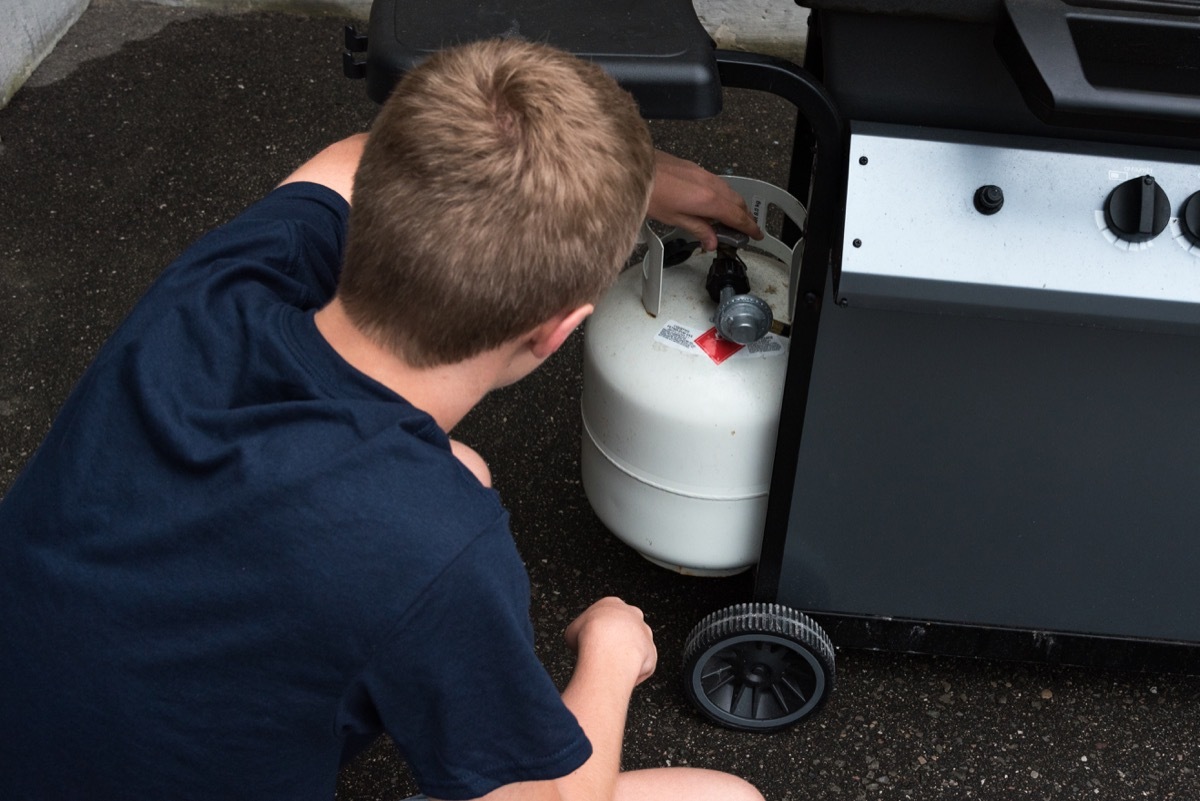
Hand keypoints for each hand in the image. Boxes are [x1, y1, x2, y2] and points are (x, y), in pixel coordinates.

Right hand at [564, 597, 656, 686]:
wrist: (606, 647)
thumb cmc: (588, 636)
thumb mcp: (572, 631)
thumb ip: (580, 634)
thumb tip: (580, 645)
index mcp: (612, 604)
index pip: (606, 615)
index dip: (597, 630)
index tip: (592, 642)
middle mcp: (633, 615)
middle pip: (625, 629)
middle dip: (616, 641)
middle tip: (603, 655)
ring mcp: (645, 634)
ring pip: (636, 648)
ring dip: (625, 658)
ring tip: (610, 668)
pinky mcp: (652, 654)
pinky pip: (641, 667)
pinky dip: (630, 674)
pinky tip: (618, 676)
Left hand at [646, 150, 764, 250]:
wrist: (633, 167)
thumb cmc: (650, 193)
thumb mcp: (675, 219)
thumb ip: (698, 230)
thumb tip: (711, 242)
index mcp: (709, 200)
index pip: (738, 217)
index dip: (750, 227)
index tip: (757, 235)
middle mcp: (711, 184)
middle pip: (737, 202)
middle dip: (745, 217)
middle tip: (746, 231)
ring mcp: (703, 174)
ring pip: (728, 191)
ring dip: (734, 205)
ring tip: (730, 219)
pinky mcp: (694, 168)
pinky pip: (717, 183)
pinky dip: (723, 195)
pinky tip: (713, 203)